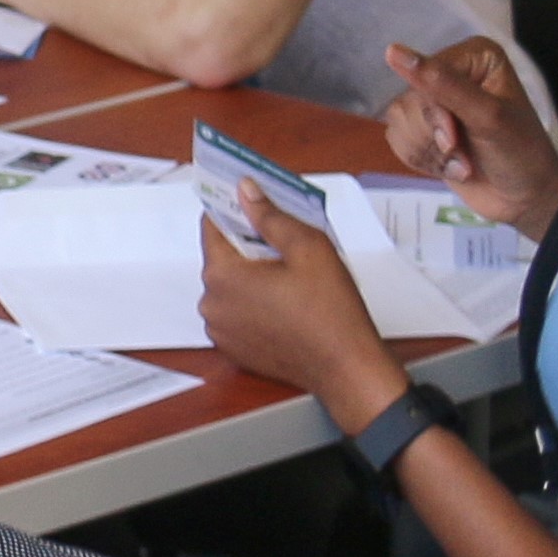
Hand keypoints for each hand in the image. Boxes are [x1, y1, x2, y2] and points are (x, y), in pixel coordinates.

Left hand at [201, 213, 406, 423]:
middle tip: (285, 243)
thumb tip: (246, 190)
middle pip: (223, 258)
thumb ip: (271, 216)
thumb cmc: (330, 311)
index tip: (250, 202)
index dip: (233, 211)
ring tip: (291, 276)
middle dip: (249, 245)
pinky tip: (286, 302)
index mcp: (222, 276)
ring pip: (231, 286)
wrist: (345, 366)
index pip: (212, 227)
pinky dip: (254, 302)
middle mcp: (213, 304)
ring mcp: (222, 330)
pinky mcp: (235, 348)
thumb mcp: (307, 247)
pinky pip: (238, 312)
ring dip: (252, 276)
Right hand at [382, 38, 557, 234]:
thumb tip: (393, 50)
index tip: (454, 140)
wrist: (525, 200)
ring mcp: (437, 101)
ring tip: (462, 163)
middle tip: (462, 153)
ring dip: (429, 152)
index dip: (433, 113)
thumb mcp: (486, 116)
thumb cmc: (519, 153)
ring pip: (399, 120)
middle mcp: (452, 72)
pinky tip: (451, 167)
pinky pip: (397, 138)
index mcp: (473, 57)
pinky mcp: (424, 128)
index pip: (425, 75)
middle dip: (433, 137)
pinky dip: (423, 160)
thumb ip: (442, 84)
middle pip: (409, 99)